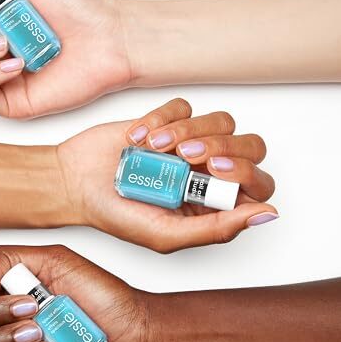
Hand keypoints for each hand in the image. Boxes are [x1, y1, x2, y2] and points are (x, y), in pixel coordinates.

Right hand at [58, 98, 277, 252]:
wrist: (75, 182)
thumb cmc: (116, 214)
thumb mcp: (165, 235)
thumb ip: (216, 230)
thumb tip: (266, 214)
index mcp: (213, 205)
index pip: (259, 184)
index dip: (245, 173)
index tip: (211, 172)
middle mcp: (207, 173)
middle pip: (251, 146)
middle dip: (223, 147)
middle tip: (188, 156)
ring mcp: (189, 144)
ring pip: (222, 122)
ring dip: (187, 131)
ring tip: (153, 148)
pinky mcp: (169, 120)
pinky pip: (184, 106)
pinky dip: (162, 118)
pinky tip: (138, 138)